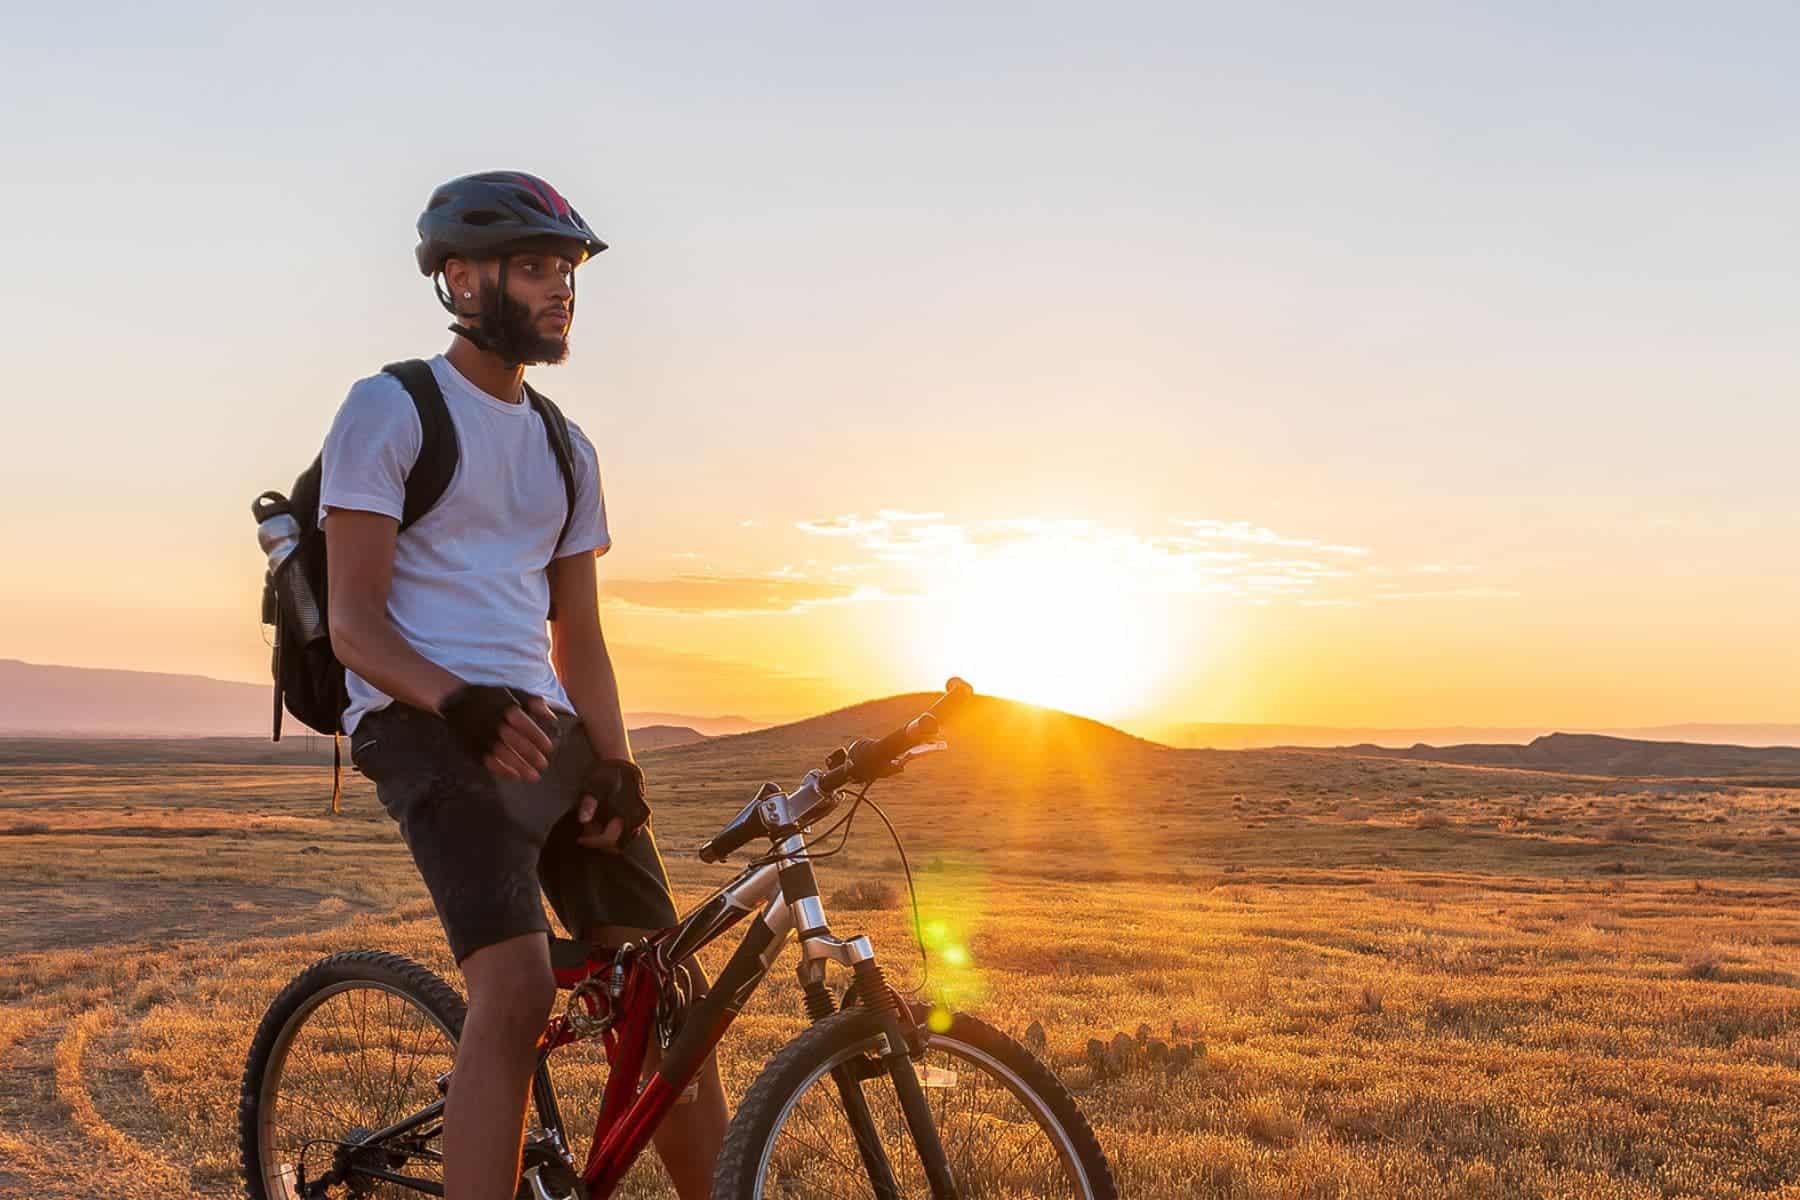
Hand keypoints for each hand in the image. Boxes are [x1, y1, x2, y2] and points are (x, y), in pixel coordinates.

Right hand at [439, 685, 556, 781]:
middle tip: (543, 764)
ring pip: (501, 753)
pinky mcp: (472, 746)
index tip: (549, 748)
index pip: (524, 723)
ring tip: (533, 776)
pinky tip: (514, 776)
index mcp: (504, 708)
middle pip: (514, 740)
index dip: (537, 737)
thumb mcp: (512, 692)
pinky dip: (501, 770)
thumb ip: (533, 703)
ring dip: (518, 766)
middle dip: (530, 754)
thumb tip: (552, 717)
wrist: (456, 700)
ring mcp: (481, 736)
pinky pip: (487, 761)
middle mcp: (493, 723)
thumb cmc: (491, 697)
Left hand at [576, 758, 648, 851]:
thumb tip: (583, 821)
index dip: (593, 841)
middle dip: (601, 841)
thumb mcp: (592, 787)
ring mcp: (641, 816)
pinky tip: (605, 823)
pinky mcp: (642, 813)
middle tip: (586, 833)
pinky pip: (631, 831)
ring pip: (626, 839)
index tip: (580, 839)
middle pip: (618, 843)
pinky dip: (618, 832)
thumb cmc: (603, 773)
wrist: (618, 760)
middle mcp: (636, 816)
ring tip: (595, 827)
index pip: (609, 839)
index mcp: (625, 811)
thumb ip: (588, 805)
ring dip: (610, 838)